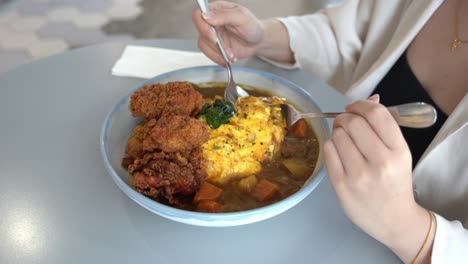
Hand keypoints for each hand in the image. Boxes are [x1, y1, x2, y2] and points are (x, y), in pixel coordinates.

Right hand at [192, 1, 263, 64]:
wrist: (258, 42)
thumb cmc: (252, 26)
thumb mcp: (242, 17)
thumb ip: (225, 15)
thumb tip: (206, 16)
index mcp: (216, 9)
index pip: (199, 14)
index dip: (203, 26)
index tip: (213, 35)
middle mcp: (211, 22)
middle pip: (200, 31)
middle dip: (213, 43)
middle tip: (226, 49)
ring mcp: (211, 35)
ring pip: (203, 45)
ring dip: (218, 53)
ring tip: (232, 54)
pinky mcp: (213, 47)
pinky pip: (209, 54)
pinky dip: (219, 58)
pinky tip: (229, 58)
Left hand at [324, 96, 432, 262]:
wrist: (393, 219)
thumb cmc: (395, 182)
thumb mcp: (399, 153)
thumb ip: (384, 126)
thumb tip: (370, 99)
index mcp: (399, 151)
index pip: (377, 114)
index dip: (361, 105)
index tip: (354, 108)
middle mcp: (380, 162)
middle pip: (353, 123)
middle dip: (346, 118)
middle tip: (346, 123)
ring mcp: (359, 175)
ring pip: (338, 135)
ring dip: (338, 132)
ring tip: (344, 141)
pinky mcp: (341, 185)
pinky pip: (328, 151)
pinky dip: (331, 146)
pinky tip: (339, 153)